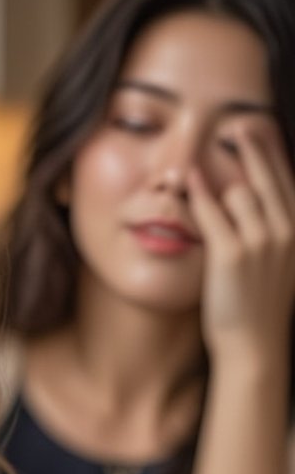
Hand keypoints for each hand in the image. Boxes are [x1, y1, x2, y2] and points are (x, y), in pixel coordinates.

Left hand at [190, 129, 294, 373]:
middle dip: (253, 148)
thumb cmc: (261, 307)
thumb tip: (258, 201)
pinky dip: (199, 195)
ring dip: (219, 183)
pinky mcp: (232, 254)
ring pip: (239, 193)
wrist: (253, 347)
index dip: (272, 153)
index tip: (261, 129)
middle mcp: (288, 231)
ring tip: (201, 168)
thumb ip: (277, 232)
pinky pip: (211, 213)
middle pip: (266, 177)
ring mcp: (261, 241)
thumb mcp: (282, 265)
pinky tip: (188, 180)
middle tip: (237, 126)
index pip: (287, 181)